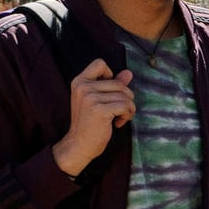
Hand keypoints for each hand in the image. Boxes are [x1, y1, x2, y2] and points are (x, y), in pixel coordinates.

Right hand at [52, 59, 136, 176]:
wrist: (79, 144)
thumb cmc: (90, 123)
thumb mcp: (98, 100)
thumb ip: (112, 85)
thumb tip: (129, 73)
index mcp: (79, 81)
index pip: (100, 63)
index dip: (111, 75)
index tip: (110, 92)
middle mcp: (83, 86)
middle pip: (119, 83)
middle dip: (126, 98)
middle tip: (119, 111)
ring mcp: (90, 97)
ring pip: (125, 95)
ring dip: (128, 109)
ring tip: (118, 118)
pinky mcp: (99, 110)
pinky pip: (126, 106)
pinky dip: (127, 115)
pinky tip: (117, 123)